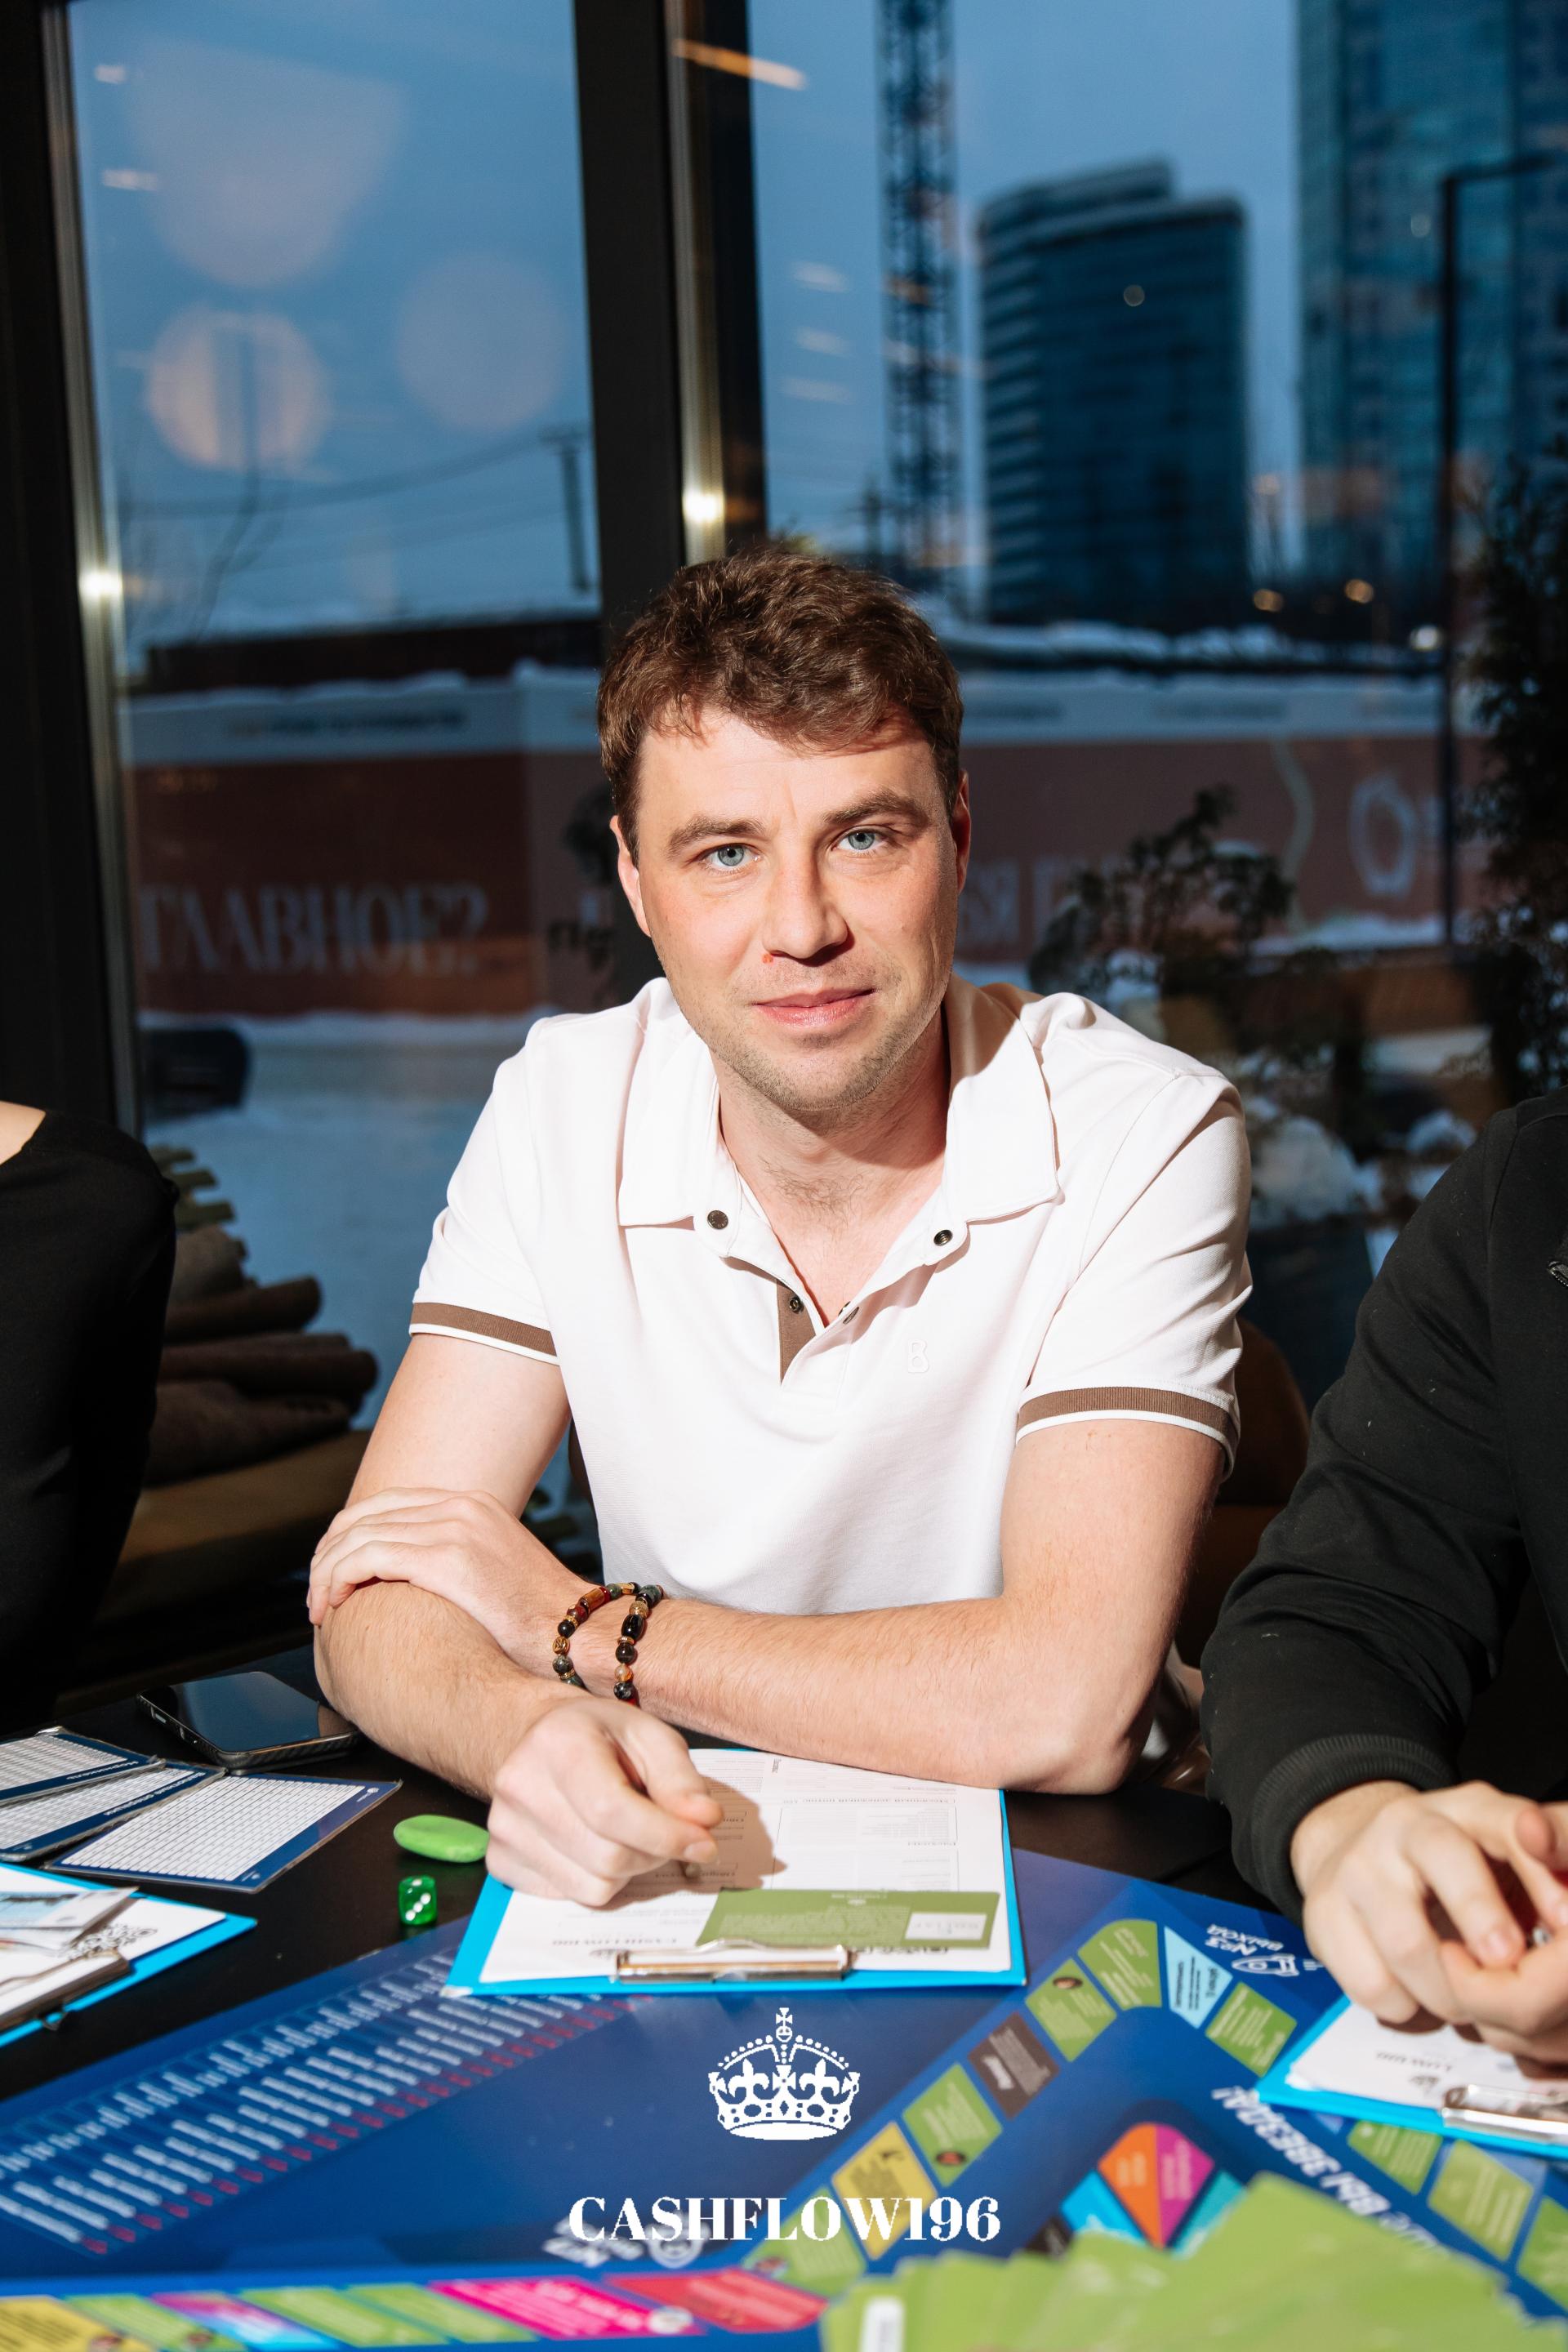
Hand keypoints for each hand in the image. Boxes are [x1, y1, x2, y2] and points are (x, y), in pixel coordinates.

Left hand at [307, 1487, 577, 1671]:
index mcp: (471, 1503)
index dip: (346, 1536)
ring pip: (357, 1537)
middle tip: (315, 1592)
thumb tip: (417, 1583)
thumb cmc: (542, 1621)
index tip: (330, 1570)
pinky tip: (332, 1605)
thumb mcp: (496, 1573)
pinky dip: (337, 1580)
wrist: (582, 1633)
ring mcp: (454, 1528)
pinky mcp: (447, 1558)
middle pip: (363, 1515)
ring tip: (318, 1607)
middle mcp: (461, 1505)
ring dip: (325, 1573)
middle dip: (327, 1554)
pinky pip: (367, 1558)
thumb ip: (458, 1561)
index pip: (384, 1504)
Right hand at [488, 1700, 723, 1904]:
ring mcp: (503, 1829)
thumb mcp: (648, 1735)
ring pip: (593, 1886)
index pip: (613, 1811)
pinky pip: (570, 1896)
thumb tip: (705, 1822)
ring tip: (624, 1832)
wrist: (534, 1739)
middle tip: (665, 1831)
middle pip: (608, 1857)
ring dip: (628, 1870)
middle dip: (653, 1853)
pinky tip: (593, 1842)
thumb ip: (680, 1778)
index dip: (666, 1835)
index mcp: (558, 1743)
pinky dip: (596, 1879)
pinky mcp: (501, 1861)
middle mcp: (520, 1786)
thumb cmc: (599, 1736)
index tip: (704, 1843)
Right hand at [1293, 1780, 1567, 2054]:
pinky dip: (1404, 2005)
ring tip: (1466, 2004)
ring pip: (1406, 1941)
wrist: (1351, 1852)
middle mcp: (1407, 1826)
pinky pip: (1370, 1981)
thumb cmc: (1450, 1865)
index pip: (1505, 1819)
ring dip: (1448, 1991)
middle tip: (1508, 1964)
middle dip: (1482, 1916)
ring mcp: (1359, 1867)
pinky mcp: (1323, 1912)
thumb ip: (1545, 1876)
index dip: (1538, 1864)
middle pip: (1444, 1860)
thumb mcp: (1503, 1855)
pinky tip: (1416, 1993)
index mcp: (1467, 1809)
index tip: (1564, 1917)